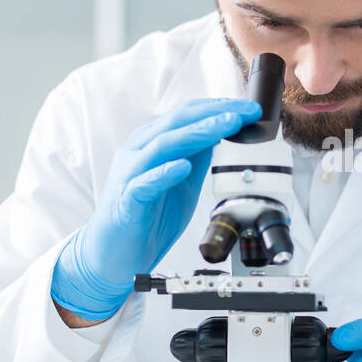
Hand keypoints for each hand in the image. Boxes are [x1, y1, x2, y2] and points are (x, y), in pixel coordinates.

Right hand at [51, 97, 260, 320]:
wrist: (114, 254)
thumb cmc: (146, 215)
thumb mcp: (182, 182)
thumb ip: (198, 158)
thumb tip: (223, 135)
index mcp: (151, 143)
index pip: (186, 114)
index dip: (217, 107)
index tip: (247, 108)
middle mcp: (138, 152)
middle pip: (177, 121)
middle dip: (215, 113)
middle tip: (245, 111)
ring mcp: (130, 174)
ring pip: (163, 145)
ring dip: (197, 133)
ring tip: (225, 127)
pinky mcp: (126, 200)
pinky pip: (144, 183)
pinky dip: (164, 173)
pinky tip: (183, 167)